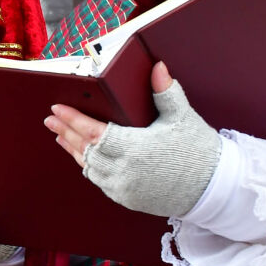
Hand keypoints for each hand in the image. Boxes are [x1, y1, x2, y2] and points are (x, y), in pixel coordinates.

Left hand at [46, 62, 222, 217]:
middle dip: (66, 131)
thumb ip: (166, 92)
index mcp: (136, 148)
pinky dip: (89, 166)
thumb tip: (157, 66)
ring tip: (61, 134)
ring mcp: (124, 188)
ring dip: (74, 149)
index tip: (57, 109)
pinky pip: (100, 181)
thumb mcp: (183, 118)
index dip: (73, 120)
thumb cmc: (199, 151)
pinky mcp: (127, 199)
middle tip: (51, 118)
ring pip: (89, 167)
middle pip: (86, 149)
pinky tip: (83, 156)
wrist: (214, 190)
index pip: (94, 133)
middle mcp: (125, 171)